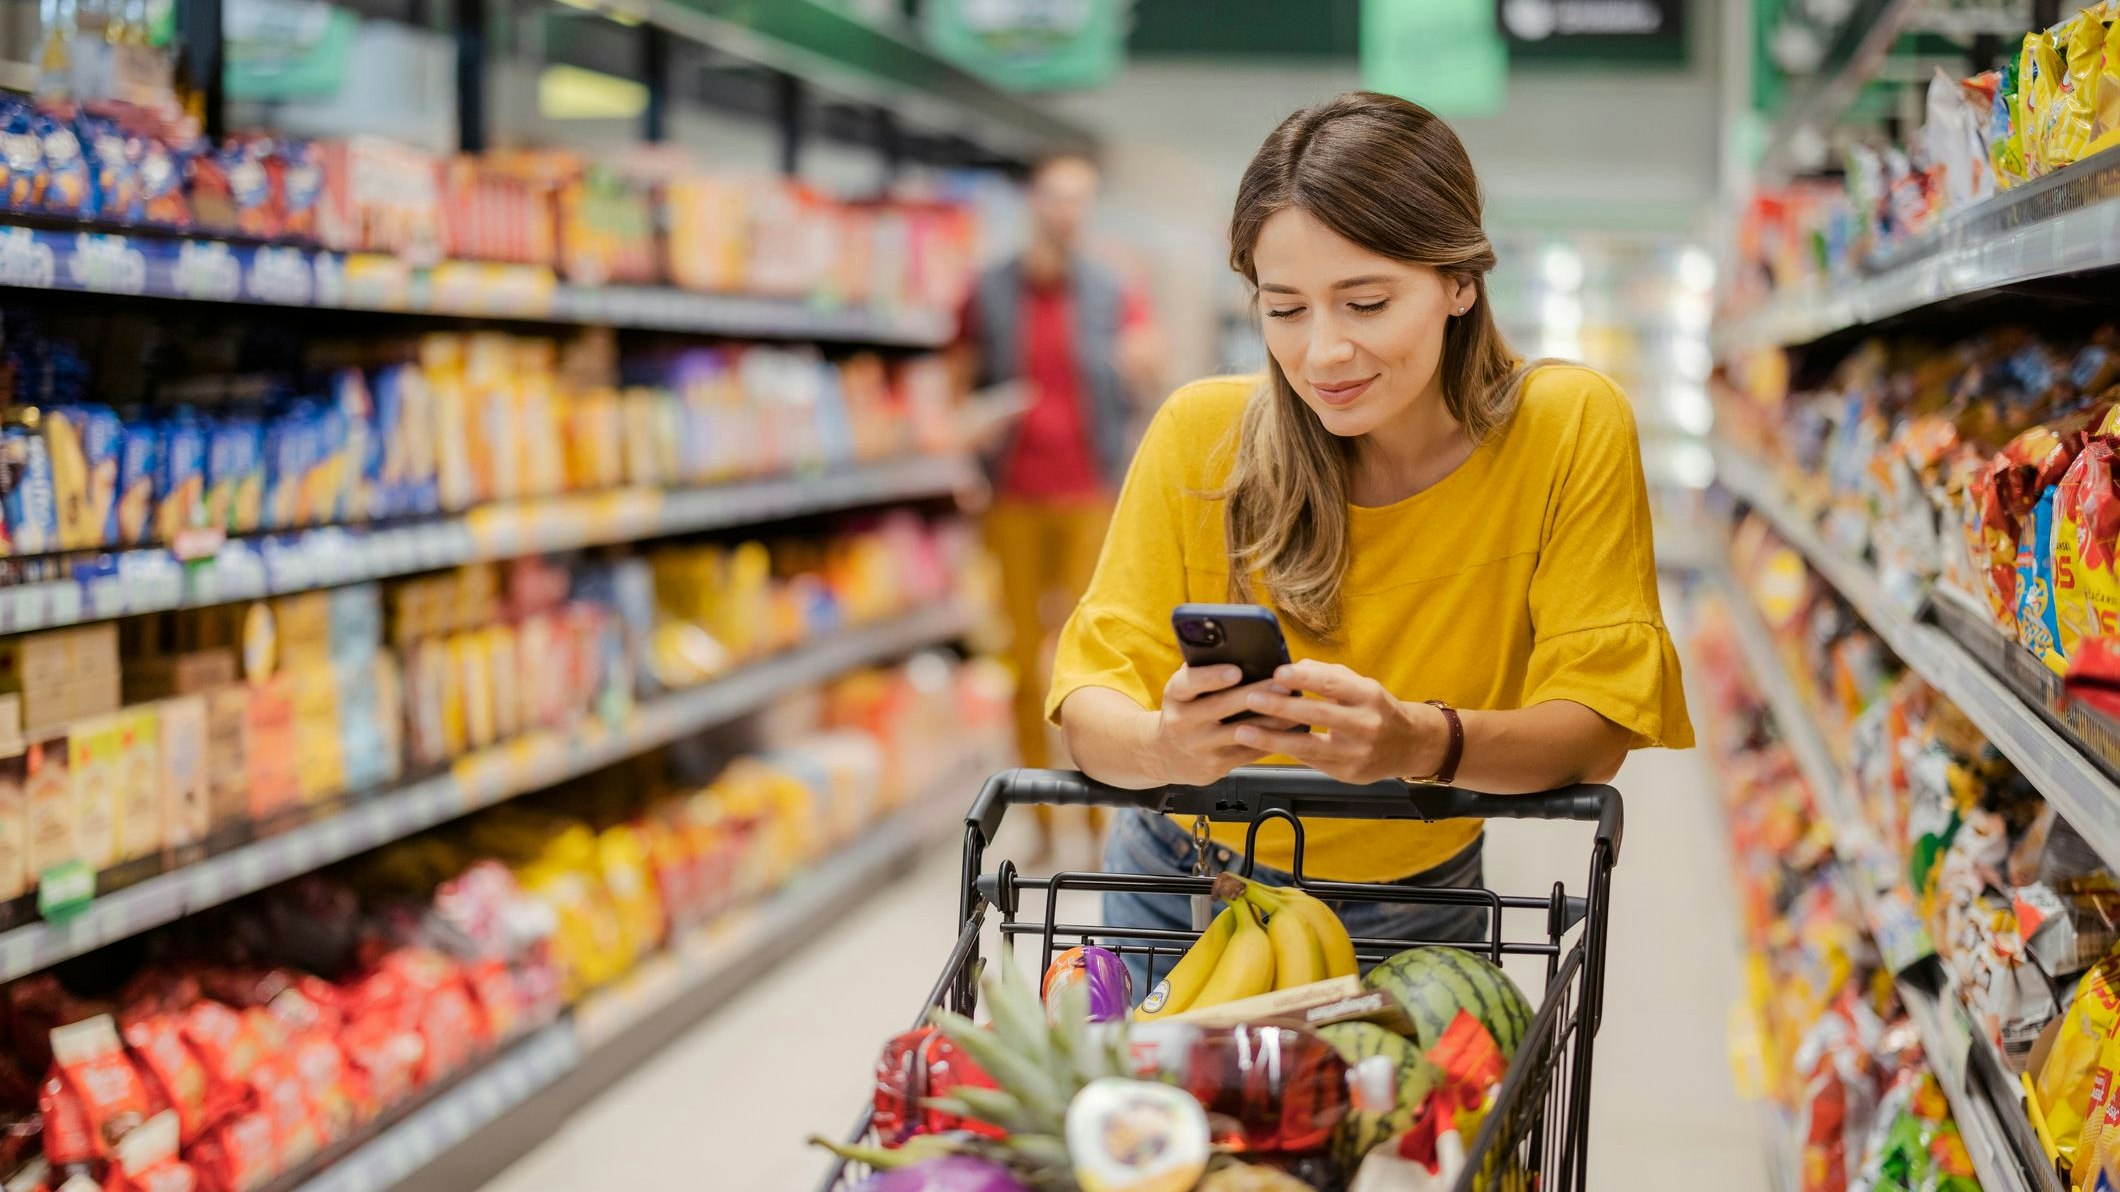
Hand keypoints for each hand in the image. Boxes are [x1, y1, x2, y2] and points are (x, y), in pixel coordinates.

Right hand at [1152, 665, 1292, 786]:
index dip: (1211, 677)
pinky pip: (1248, 752)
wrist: (1167, 754)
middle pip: (1221, 706)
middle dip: (1255, 694)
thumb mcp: (1184, 691)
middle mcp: (1181, 722)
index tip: (1235, 671)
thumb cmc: (1185, 710)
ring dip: (1271, 720)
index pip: (1187, 683)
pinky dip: (1271, 740)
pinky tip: (1289, 730)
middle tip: (1282, 684)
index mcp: (1175, 696)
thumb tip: (1238, 650)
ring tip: (1295, 706)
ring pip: (1240, 732)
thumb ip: (1203, 671)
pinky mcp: (1214, 766)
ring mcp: (1198, 746)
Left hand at [1233, 660, 1445, 784]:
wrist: (1409, 745)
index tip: (1278, 673)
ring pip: (1309, 746)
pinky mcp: (1347, 774)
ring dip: (1272, 739)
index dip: (1304, 679)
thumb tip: (1294, 667)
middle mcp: (1365, 725)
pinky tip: (1262, 746)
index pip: (1333, 684)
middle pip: (1318, 715)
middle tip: (1251, 699)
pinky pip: (1310, 761)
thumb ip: (1328, 675)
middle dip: (1280, 707)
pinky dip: (1284, 752)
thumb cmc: (1377, 710)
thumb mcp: (1361, 686)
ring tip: (1244, 731)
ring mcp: (1356, 753)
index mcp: (1368, 696)